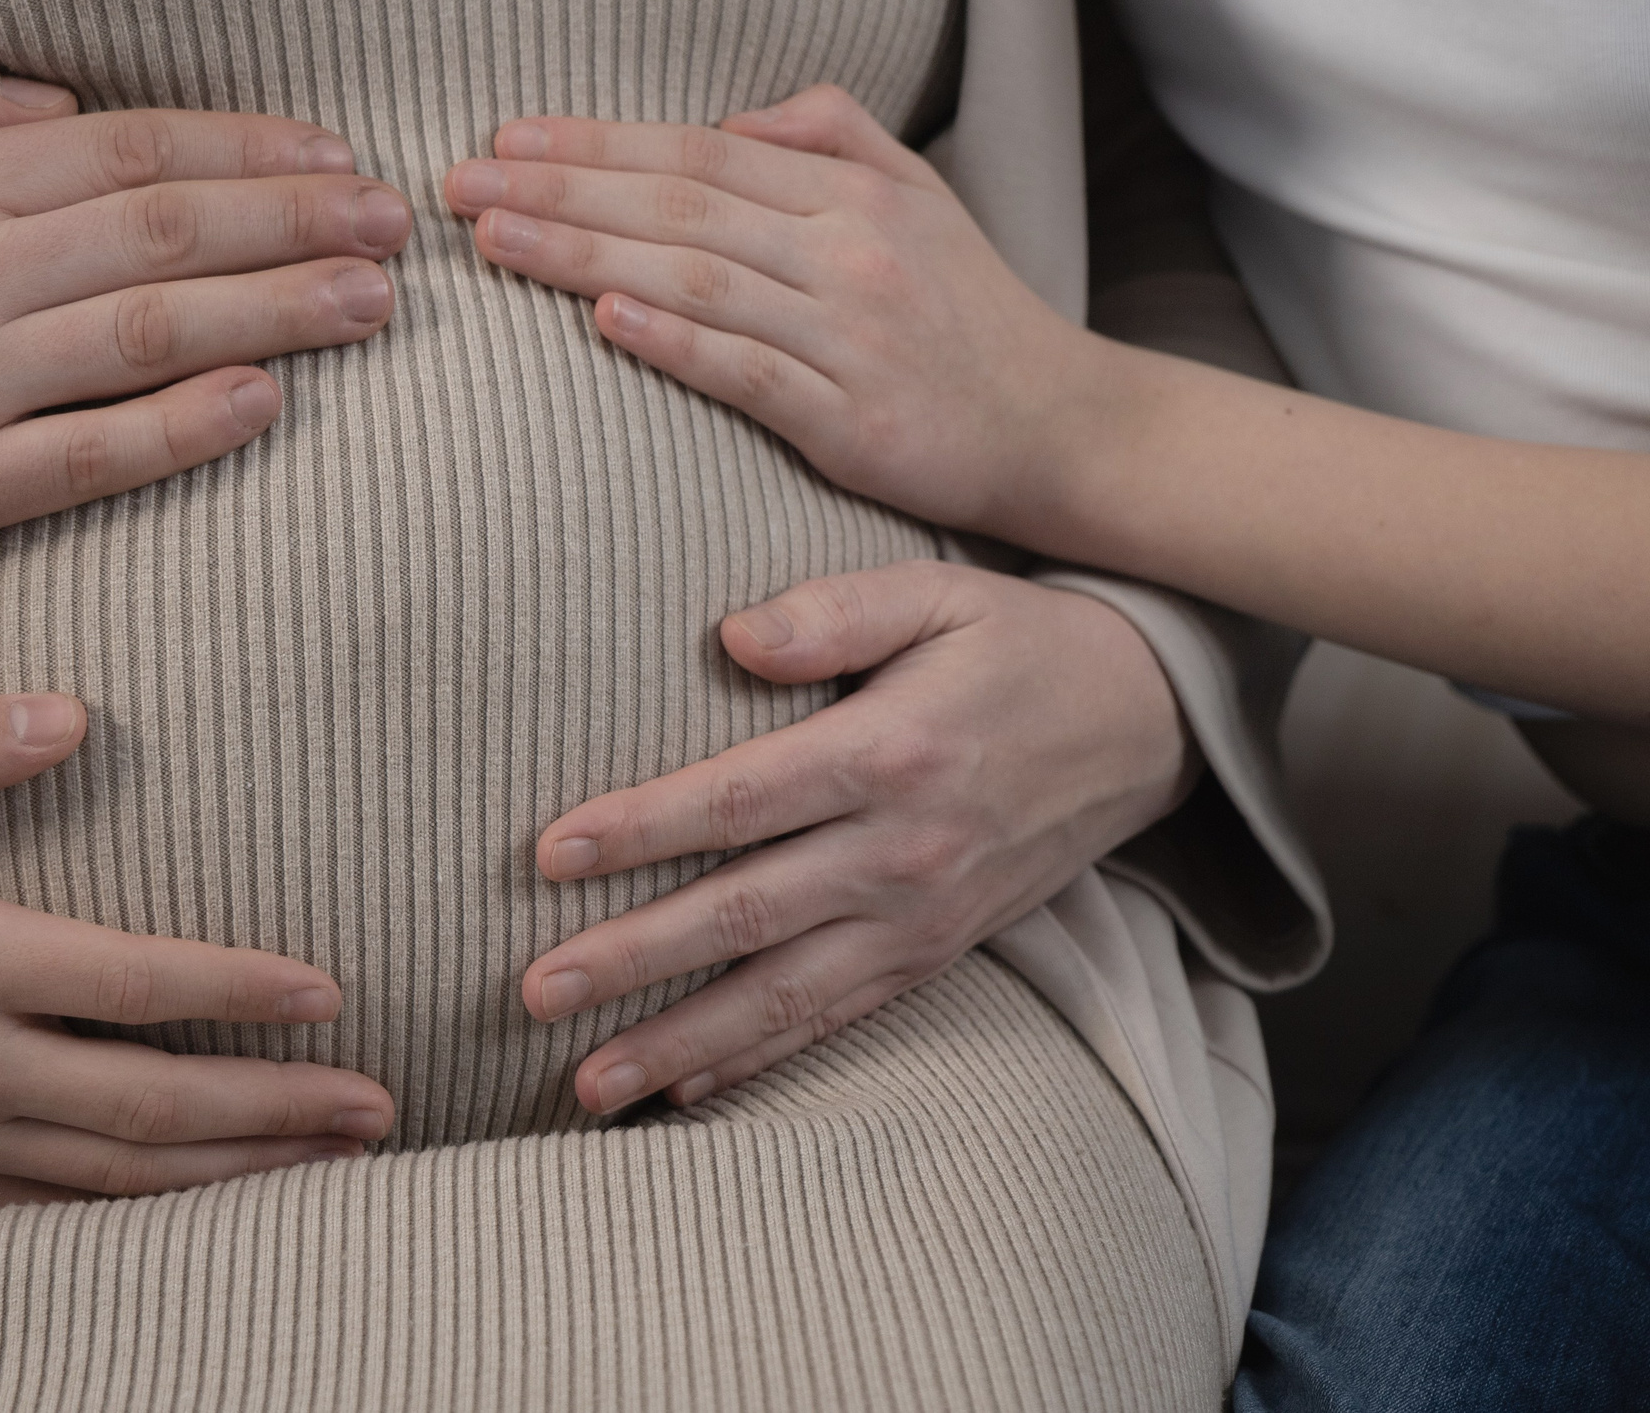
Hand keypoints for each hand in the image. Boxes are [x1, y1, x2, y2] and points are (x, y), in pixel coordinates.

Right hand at [0, 51, 409, 584]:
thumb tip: (64, 105)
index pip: (126, 151)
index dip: (244, 147)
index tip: (330, 155)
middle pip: (165, 235)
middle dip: (296, 219)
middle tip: (393, 223)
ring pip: (150, 337)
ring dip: (278, 314)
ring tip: (370, 303)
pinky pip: (91, 455)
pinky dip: (186, 427)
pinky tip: (266, 401)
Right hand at [0, 692, 394, 1204]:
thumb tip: (75, 711)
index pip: (133, 984)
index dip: (243, 992)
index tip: (332, 993)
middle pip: (151, 1103)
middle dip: (277, 1111)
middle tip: (377, 1108)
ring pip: (113, 1176)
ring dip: (231, 1172)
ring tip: (328, 1162)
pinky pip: (45, 1210)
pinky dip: (136, 1210)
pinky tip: (201, 1199)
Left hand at [441, 85, 1102, 540]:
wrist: (1067, 428)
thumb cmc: (973, 315)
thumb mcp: (922, 196)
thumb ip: (835, 135)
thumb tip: (740, 116)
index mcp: (851, 193)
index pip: (699, 151)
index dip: (598, 139)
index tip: (506, 136)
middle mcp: (847, 251)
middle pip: (681, 203)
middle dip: (561, 186)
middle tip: (460, 181)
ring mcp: (849, 335)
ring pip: (698, 278)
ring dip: (588, 253)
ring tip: (497, 237)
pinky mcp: (851, 420)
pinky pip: (748, 372)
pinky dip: (674, 342)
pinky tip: (603, 317)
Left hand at [518, 560, 1192, 1112]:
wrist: (1146, 724)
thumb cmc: (1015, 643)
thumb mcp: (936, 591)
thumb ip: (832, 610)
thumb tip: (732, 636)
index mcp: (888, 753)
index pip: (739, 802)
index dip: (639, 829)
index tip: (547, 855)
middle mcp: (902, 851)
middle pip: (744, 916)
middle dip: (633, 961)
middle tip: (534, 991)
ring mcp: (921, 918)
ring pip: (782, 996)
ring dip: (679, 1044)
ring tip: (587, 1084)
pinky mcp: (937, 954)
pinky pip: (837, 1018)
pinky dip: (760, 1061)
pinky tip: (686, 1089)